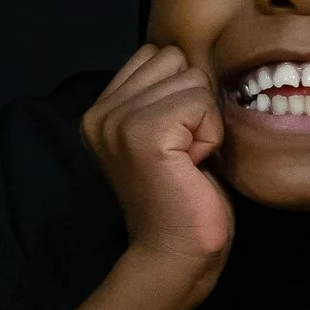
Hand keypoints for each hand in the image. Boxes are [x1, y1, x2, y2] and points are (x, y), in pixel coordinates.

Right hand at [80, 45, 234, 285]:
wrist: (174, 255)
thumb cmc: (181, 199)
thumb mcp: (165, 134)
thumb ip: (162, 95)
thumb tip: (194, 57)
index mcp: (100, 109)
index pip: (157, 54)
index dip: (181, 92)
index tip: (175, 140)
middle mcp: (99, 111)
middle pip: (175, 59)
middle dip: (193, 102)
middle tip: (183, 152)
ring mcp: (117, 120)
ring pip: (191, 77)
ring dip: (204, 120)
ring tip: (187, 159)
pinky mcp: (143, 132)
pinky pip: (200, 102)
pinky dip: (209, 134)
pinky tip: (193, 164)